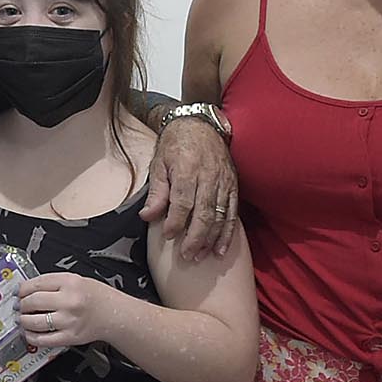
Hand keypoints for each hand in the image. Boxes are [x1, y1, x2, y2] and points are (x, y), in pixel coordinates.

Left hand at [17, 273, 116, 349]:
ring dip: (23, 321)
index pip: (35, 284)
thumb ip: (52, 283)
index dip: (21, 290)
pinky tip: (29, 333)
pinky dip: (31, 337)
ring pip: (34, 322)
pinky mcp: (70, 337)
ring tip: (22, 319)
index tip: (18, 293)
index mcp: (69, 283)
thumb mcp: (75, 280)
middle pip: (32, 302)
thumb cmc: (94, 296)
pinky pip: (43, 339)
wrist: (114, 314)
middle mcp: (69, 301)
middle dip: (21, 305)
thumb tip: (25, 290)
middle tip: (19, 307)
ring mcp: (69, 321)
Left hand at [142, 117, 237, 259]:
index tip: (168, 236)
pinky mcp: (233, 186)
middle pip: (204, 213)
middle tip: (187, 256)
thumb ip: (157, 192)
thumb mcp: (159, 164)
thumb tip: (147, 217)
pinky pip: (232, 212)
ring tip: (201, 257)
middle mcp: (209, 177)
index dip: (176, 222)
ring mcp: (224, 182)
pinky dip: (228, 232)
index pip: (183, 202)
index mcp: (187, 170)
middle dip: (195, 238)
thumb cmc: (176, 145)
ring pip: (220, 216)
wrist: (200, 124)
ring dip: (211, 239)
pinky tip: (221, 248)